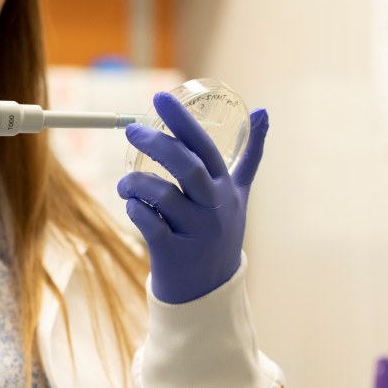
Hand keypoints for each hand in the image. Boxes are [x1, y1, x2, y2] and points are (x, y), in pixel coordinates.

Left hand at [117, 92, 268, 303]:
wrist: (210, 290)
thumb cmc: (219, 231)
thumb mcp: (239, 194)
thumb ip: (249, 156)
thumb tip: (263, 111)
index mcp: (226, 188)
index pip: (205, 146)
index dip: (182, 120)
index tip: (160, 97)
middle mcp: (215, 208)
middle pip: (187, 166)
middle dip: (156, 143)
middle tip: (131, 131)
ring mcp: (196, 232)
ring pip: (162, 195)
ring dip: (135, 183)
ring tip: (124, 185)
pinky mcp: (174, 255)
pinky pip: (148, 224)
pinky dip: (134, 210)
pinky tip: (132, 206)